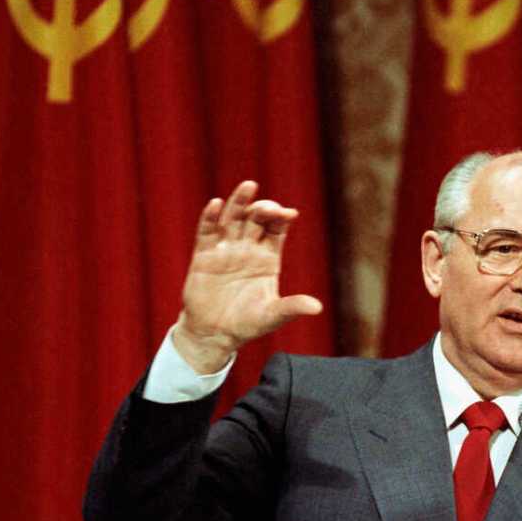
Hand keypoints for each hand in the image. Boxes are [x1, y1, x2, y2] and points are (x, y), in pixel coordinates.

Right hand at [172, 181, 322, 372]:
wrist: (215, 335)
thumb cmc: (247, 324)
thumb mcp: (272, 316)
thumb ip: (292, 308)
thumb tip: (317, 308)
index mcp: (267, 258)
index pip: (277, 229)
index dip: (282, 218)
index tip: (289, 214)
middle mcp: (247, 248)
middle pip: (256, 219)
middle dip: (263, 209)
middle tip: (268, 207)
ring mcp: (225, 249)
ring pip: (233, 218)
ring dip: (239, 202)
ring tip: (248, 186)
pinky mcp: (204, 256)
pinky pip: (207, 231)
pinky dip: (210, 217)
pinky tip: (215, 204)